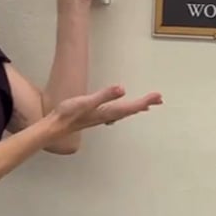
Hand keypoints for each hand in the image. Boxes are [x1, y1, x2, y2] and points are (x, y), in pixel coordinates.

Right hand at [48, 85, 162, 135]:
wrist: (55, 126)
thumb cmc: (68, 114)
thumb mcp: (85, 102)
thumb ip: (104, 96)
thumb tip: (122, 89)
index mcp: (107, 111)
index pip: (131, 106)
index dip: (145, 101)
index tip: (157, 96)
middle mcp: (108, 115)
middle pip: (131, 109)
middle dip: (146, 103)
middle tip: (160, 98)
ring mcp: (103, 116)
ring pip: (126, 111)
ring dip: (138, 106)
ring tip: (150, 103)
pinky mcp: (98, 115)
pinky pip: (118, 112)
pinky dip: (127, 109)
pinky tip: (127, 108)